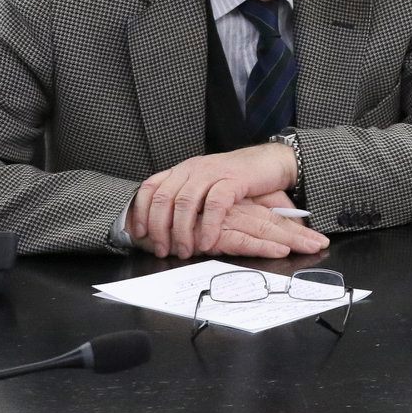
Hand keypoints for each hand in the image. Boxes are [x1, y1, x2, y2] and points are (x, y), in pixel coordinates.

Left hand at [130, 143, 297, 257]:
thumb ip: (186, 196)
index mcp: (183, 170)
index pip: (150, 187)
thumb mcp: (205, 183)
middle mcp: (193, 169)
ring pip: (186, 203)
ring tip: (185, 251)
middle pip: (164, 199)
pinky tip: (208, 242)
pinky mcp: (233, 180)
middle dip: (160, 228)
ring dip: (182, 232)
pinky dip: (209, 226)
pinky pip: (215, 205)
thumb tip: (163, 224)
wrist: (270, 162)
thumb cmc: (238, 178)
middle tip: (162, 249)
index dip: (141, 211)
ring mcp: (212, 173)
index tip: (140, 233)